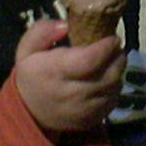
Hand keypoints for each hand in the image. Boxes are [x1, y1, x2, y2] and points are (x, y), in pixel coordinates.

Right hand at [14, 19, 125, 133]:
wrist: (30, 113)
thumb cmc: (32, 74)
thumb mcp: (27, 48)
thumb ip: (42, 31)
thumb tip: (65, 25)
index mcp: (54, 72)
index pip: (89, 61)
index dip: (106, 48)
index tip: (112, 38)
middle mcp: (71, 93)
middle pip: (108, 75)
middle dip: (117, 57)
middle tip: (116, 47)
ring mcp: (83, 110)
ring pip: (114, 88)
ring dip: (118, 72)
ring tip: (112, 61)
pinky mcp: (92, 120)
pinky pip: (113, 101)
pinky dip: (114, 87)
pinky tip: (106, 79)